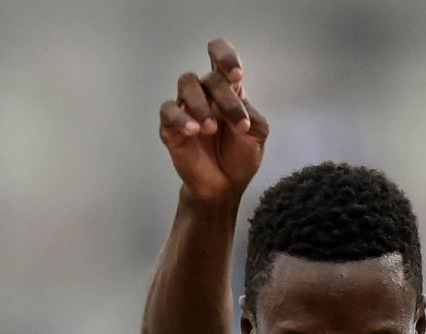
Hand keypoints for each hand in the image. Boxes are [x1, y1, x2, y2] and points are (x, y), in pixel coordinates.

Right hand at [158, 38, 268, 201]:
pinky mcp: (170, 124)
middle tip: (239, 125)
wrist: (225, 186)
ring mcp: (186, 106)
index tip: (237, 75)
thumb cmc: (240, 156)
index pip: (219, 54)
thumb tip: (235, 109)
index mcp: (228, 89)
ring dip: (202, 104)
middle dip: (226, 99)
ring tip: (211, 128)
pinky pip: (168, 110)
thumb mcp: (257, 134)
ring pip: (187, 83)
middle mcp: (206, 92)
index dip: (225, 56)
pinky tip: (193, 131)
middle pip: (210, 77)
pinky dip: (181, 118)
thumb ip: (250, 115)